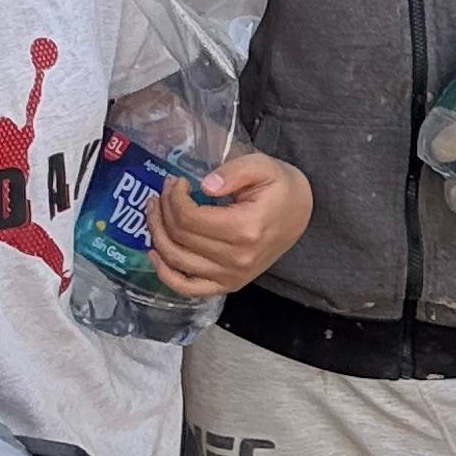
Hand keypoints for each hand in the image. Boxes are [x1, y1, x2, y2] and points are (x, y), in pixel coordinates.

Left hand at [145, 150, 308, 296]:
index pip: (189, 218)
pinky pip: (188, 289)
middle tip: (163, 192)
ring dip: (157, 235)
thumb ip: (233, 172)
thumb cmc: (280, 188)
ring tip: (155, 212)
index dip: (174, 197)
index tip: (176, 182)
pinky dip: (166, 275)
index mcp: (246, 229)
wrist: (300, 214)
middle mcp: (237, 259)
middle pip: (180, 236)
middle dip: (163, 210)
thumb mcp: (263, 166)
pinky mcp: (228, 284)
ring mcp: (232, 276)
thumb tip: (205, 185)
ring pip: (177, 260)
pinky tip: (155, 254)